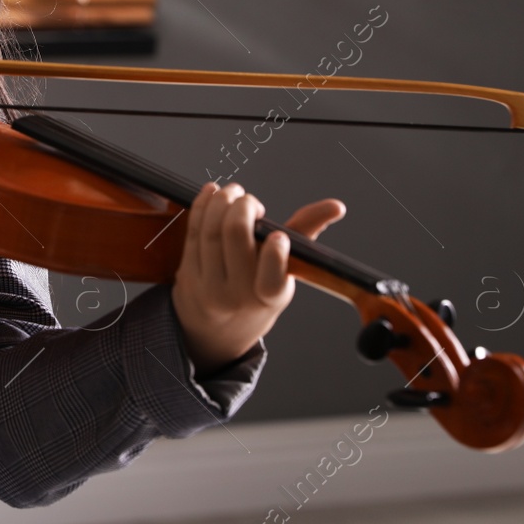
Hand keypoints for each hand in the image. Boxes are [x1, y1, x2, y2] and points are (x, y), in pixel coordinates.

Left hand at [170, 181, 345, 373]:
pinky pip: (192, 232)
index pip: (271, 280)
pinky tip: (212, 194)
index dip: (274, 255)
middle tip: (249, 200)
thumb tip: (336, 206)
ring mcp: (207, 285)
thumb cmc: (256, 294)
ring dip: (220, 202)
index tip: (278, 235)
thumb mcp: (286, 274)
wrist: (213, 330)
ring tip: (232, 192)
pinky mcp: (187, 273)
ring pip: (210, 231)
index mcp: (269, 297)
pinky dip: (201, 206)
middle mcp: (237, 295)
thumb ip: (306, 235)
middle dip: (242, 207)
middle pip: (234, 238)